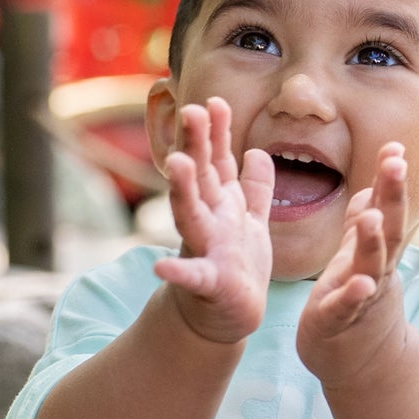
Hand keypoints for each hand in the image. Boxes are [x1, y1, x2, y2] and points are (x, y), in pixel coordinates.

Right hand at [154, 97, 273, 343]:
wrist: (228, 317)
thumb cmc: (237, 266)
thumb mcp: (251, 221)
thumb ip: (255, 188)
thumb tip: (256, 152)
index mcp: (220, 205)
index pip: (215, 163)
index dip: (215, 133)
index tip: (213, 101)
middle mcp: (208, 222)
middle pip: (199, 178)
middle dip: (195, 145)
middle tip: (191, 111)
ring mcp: (204, 251)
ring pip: (191, 215)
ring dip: (182, 190)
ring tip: (176, 165)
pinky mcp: (209, 284)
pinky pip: (192, 276)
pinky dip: (177, 272)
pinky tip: (161, 267)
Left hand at [297, 142, 409, 385]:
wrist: (359, 366)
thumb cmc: (353, 307)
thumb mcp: (357, 261)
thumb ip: (362, 228)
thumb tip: (370, 195)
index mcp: (376, 253)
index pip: (387, 209)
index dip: (390, 180)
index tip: (395, 147)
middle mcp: (375, 270)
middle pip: (390, 229)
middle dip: (392, 196)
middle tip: (395, 162)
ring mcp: (361, 297)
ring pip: (371, 265)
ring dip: (374, 240)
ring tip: (375, 215)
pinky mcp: (340, 322)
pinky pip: (348, 307)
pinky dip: (354, 295)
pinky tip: (360, 282)